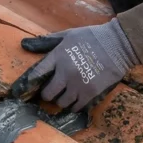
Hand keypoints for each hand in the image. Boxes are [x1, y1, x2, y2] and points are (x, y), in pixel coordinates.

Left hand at [14, 20, 138, 111]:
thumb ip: (47, 42)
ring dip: (60, 101)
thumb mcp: (67, 35)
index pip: (36, 74)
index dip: (29, 83)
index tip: (26, 89)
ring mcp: (78, 84)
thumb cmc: (91, 37)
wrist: (118, 44)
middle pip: (47, 93)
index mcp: (57, 56)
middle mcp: (65, 72)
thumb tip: (24, 44)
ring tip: (64, 95)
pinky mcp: (90, 93)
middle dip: (47, 94)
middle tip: (51, 92)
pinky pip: (75, 107)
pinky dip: (73, 106)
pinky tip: (75, 100)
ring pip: (60, 103)